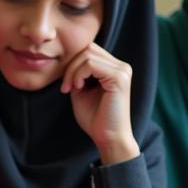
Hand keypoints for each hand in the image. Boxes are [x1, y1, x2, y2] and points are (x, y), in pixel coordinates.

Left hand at [60, 43, 139, 164]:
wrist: (108, 138)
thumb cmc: (95, 119)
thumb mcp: (81, 91)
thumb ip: (78, 74)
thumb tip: (68, 59)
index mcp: (114, 69)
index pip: (89, 51)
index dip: (73, 64)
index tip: (65, 86)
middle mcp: (121, 67)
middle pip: (88, 48)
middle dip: (70, 66)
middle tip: (65, 87)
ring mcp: (122, 71)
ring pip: (88, 54)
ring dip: (72, 71)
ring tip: (71, 88)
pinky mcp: (119, 78)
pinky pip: (91, 64)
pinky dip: (78, 74)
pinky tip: (78, 88)